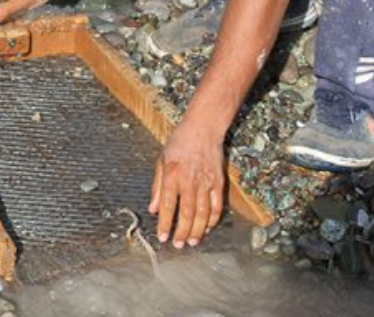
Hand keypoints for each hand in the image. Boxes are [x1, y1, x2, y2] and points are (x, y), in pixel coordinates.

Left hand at [149, 120, 225, 248]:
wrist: (203, 128)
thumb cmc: (178, 143)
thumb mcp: (161, 161)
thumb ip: (157, 187)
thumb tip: (154, 209)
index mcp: (172, 176)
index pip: (169, 206)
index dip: (166, 224)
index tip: (163, 237)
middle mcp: (190, 181)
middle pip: (187, 214)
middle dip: (182, 232)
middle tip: (178, 245)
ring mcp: (206, 183)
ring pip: (203, 214)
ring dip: (197, 231)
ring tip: (192, 242)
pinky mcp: (219, 182)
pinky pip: (217, 206)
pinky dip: (212, 220)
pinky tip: (207, 228)